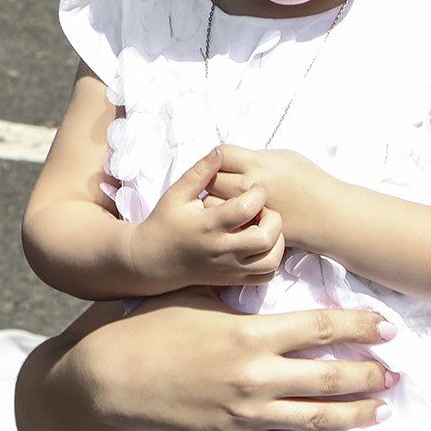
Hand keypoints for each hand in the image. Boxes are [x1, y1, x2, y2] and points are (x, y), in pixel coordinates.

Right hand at [17, 290, 399, 430]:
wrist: (112, 376)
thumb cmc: (155, 326)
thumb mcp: (201, 296)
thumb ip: (242, 293)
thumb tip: (275, 274)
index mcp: (251, 333)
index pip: (322, 326)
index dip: (361, 327)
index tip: (389, 328)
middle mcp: (255, 375)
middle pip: (329, 376)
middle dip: (369, 375)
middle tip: (397, 373)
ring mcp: (245, 411)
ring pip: (315, 417)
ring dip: (355, 415)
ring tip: (383, 410)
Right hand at [129, 147, 285, 289]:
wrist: (153, 260)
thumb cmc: (166, 222)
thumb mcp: (177, 194)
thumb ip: (200, 172)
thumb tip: (219, 151)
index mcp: (208, 225)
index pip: (247, 208)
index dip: (258, 193)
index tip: (253, 188)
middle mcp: (222, 249)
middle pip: (265, 238)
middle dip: (273, 219)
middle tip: (263, 209)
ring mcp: (229, 268)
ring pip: (271, 261)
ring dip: (277, 241)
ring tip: (264, 227)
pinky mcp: (233, 279)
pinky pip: (265, 276)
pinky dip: (272, 260)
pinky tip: (261, 245)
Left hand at [209, 144, 318, 247]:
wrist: (327, 214)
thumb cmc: (309, 181)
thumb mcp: (283, 157)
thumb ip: (254, 158)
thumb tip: (231, 160)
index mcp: (258, 165)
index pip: (222, 154)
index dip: (220, 155)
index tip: (224, 160)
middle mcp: (249, 187)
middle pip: (211, 179)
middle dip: (212, 177)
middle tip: (221, 180)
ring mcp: (248, 211)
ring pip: (212, 204)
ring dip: (214, 199)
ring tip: (224, 199)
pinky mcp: (250, 229)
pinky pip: (225, 224)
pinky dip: (224, 219)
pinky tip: (234, 216)